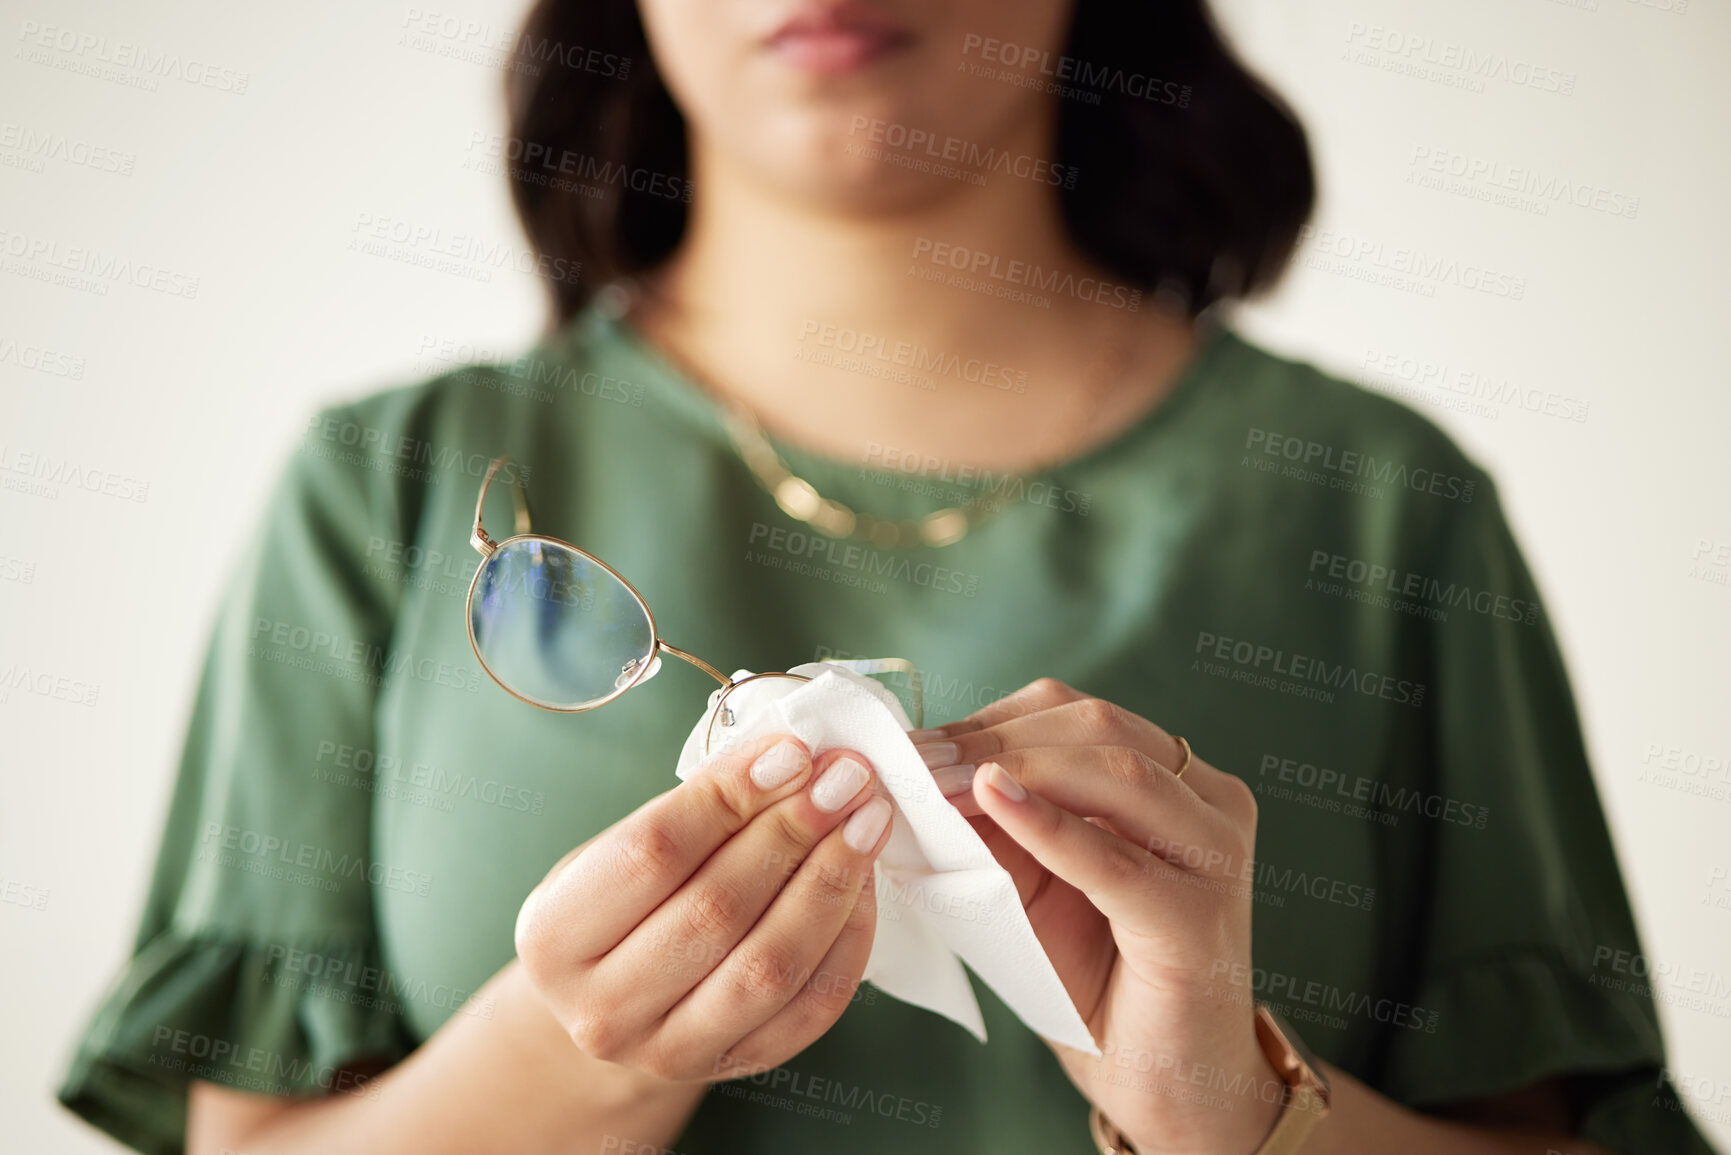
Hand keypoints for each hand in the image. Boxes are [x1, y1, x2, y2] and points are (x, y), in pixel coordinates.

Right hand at [514, 733, 893, 1084]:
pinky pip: (812, 1006)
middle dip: (793, 832)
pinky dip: (849, 937)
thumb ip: (695, 808)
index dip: (731, 796)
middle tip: (846, 778)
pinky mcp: (735, 1068)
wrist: (615, 1004)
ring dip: (830, 882)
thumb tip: (792, 757)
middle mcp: (602, 1008)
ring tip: (867, 821)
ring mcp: (669, 1051)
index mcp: (554, 937)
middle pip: (717, 909)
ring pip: (770, 965)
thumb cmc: (623, 903)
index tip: (793, 751)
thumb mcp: (621, 848)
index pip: (654, 852)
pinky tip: (864, 882)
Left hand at [911, 680, 1282, 1154]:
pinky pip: (1114, 860)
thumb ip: (996, 820)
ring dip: (1012, 768)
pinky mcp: (1197, 918)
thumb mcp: (1031, 880)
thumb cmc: (1095, 979)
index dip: (990, 720)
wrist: (1163, 1083)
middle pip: (1095, 727)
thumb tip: (918, 766)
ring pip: (1114, 771)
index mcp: (1176, 779)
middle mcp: (1209, 802)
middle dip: (994, 739)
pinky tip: (992, 801)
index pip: (1075, 712)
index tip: (914, 743)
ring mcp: (1214, 856)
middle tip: (915, 762)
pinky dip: (1048, 825)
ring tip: (937, 781)